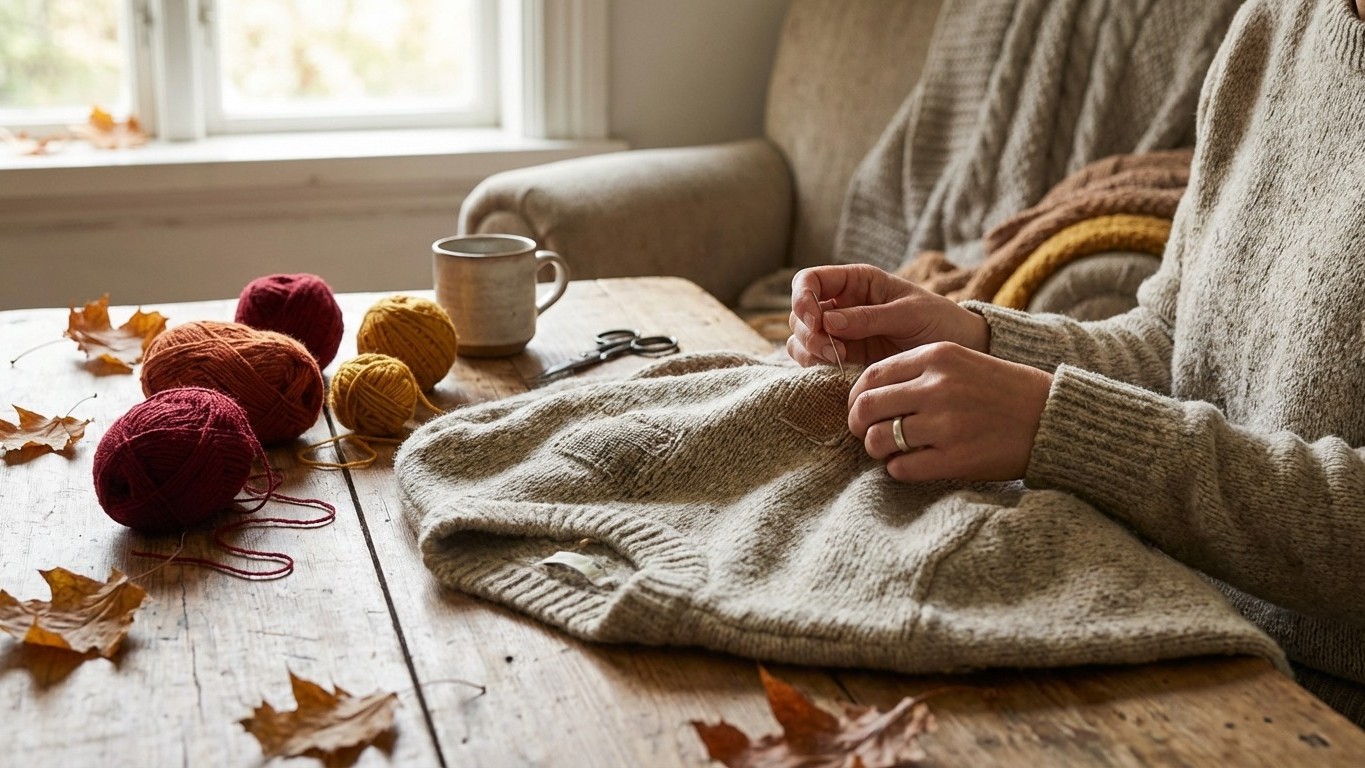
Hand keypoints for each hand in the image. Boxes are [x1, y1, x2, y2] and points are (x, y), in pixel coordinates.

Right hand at [786, 264, 989, 367]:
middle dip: (807, 330)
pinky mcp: (845, 358)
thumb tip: (827, 321)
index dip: (803, 297)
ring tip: (838, 359)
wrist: (959, 350)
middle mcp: (843, 304)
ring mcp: (841, 332)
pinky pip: (814, 360)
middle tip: (833, 349)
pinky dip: (816, 365)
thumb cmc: (940, 321)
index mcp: (857, 282)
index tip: (815, 320)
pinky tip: (838, 369)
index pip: (810, 280)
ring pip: (801, 338)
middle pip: (800, 312)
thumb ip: (869, 317)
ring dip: (809, 349)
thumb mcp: (910, 314)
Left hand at [847, 342, 1052, 481]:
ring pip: (878, 440)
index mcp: (937, 357)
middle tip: (865, 433)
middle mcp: (938, 387)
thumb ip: (917, 370)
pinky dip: (898, 470)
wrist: (1051, 417)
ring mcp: (946, 424)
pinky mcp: (956, 459)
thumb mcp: (960, 362)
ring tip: (891, 451)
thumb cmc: (1002, 390)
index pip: (871, 376)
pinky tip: (912, 464)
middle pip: (866, 407)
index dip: (856, 397)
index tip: (860, 409)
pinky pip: (901, 469)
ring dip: (876, 450)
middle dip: (857, 424)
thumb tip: (867, 392)